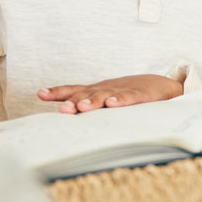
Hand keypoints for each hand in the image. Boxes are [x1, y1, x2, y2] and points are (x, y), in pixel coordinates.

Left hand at [37, 74, 182, 113]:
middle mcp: (105, 89)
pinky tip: (113, 104)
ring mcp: (122, 90)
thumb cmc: (126, 94)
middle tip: (64, 109)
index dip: (57, 92)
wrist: (160, 85)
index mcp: (96, 90)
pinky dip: (120, 100)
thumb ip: (85, 104)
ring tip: (83, 107)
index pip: (73, 90)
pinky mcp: (139, 94)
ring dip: (93, 101)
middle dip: (74, 102)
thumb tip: (61, 117)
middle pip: (87, 94)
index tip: (41, 94)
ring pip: (104, 95)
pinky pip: (129, 98)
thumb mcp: (104, 97)